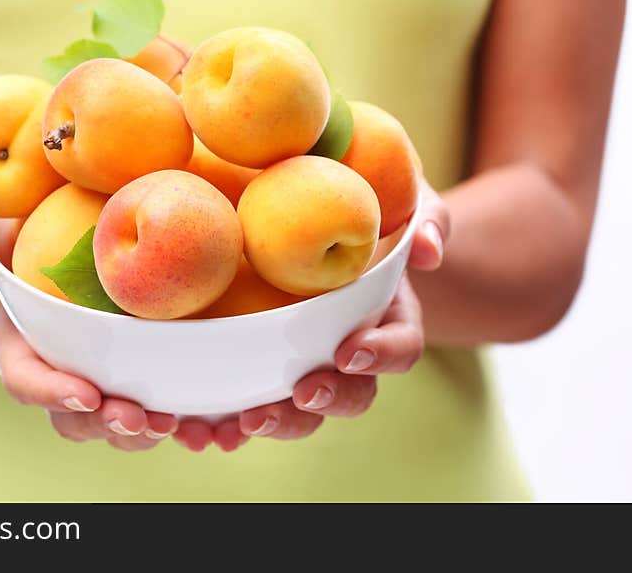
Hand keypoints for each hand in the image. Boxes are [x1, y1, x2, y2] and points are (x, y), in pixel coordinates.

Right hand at [0, 210, 177, 449]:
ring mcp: (90, 375)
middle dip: (102, 422)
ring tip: (167, 423)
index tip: (87, 393)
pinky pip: (140, 407)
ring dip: (135, 431)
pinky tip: (189, 415)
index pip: (24, 379)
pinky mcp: (124, 372)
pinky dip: (163, 417)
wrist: (55, 235)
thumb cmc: (17, 231)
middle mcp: (52, 370)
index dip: (52, 392)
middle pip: (70, 414)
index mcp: (17, 343)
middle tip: (135, 416)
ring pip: (106, 422)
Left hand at [176, 180, 449, 452]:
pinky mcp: (261, 364)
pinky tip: (203, 431)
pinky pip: (249, 400)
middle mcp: (350, 349)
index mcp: (387, 318)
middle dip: (328, 399)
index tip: (349, 352)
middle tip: (301, 393)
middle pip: (352, 392)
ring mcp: (305, 360)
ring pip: (301, 409)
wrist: (314, 215)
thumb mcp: (402, 199)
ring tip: (244, 422)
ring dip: (278, 421)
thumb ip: (425, 216)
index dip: (381, 355)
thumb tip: (429, 251)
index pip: (400, 347)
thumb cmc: (368, 205)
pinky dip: (228, 423)